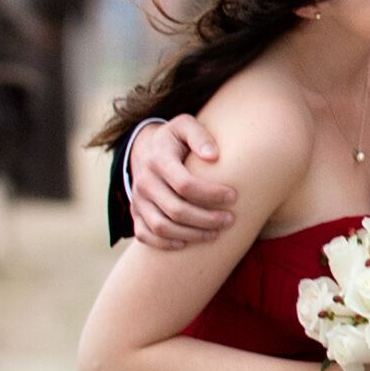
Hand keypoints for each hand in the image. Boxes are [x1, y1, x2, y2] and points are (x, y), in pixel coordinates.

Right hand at [127, 114, 236, 249]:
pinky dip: (164, 244)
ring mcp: (138, 199)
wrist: (146, 148)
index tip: (233, 197)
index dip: (211, 194)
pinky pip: (144, 235)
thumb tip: (213, 155)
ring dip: (191, 235)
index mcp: (158, 160)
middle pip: (176, 210)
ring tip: (216, 234)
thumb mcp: (186, 126)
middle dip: (207, 219)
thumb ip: (200, 135)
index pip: (185, 184)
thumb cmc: (175, 139)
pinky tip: (185, 244)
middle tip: (230, 220)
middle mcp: (144, 181)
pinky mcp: (136, 212)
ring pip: (162, 227)